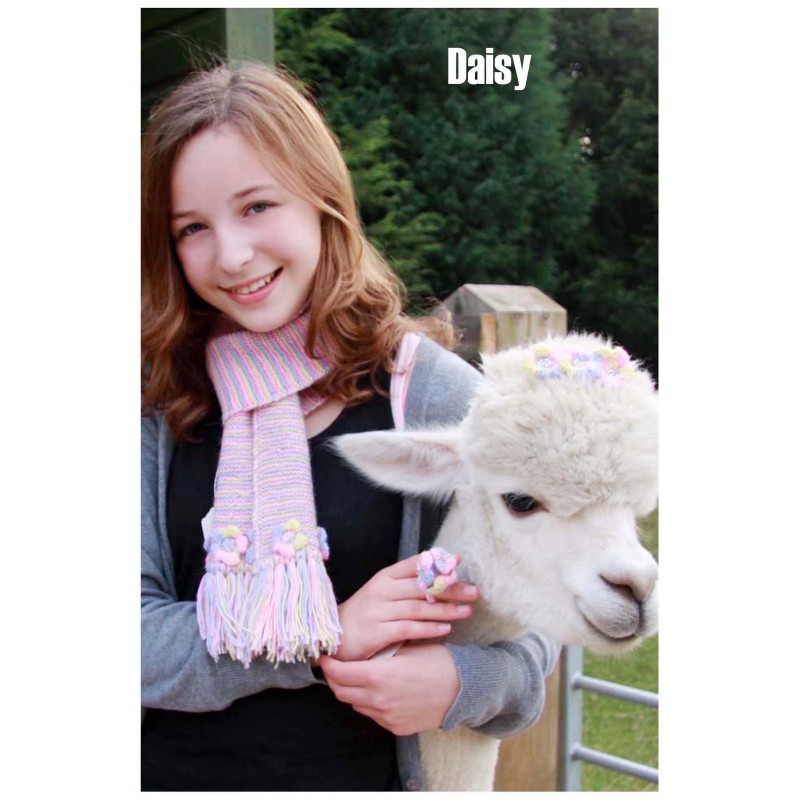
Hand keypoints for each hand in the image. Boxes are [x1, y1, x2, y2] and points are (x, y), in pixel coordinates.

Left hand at [319, 643, 459, 734]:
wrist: (463, 689)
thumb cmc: (436, 661)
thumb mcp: (406, 648)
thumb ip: (380, 653)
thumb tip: (361, 649)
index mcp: (379, 675)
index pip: (340, 674)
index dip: (329, 665)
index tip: (325, 657)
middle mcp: (378, 699)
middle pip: (342, 692)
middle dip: (336, 679)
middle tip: (336, 667)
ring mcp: (387, 717)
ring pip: (356, 705)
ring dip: (352, 691)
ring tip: (359, 677)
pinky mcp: (396, 728)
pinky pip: (373, 715)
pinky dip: (369, 703)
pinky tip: (379, 691)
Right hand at [335, 554, 479, 661]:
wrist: (335, 636)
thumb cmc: (366, 613)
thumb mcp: (383, 593)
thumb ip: (408, 585)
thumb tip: (440, 578)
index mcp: (385, 577)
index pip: (414, 565)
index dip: (436, 562)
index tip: (458, 562)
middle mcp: (382, 590)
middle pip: (421, 587)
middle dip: (450, 589)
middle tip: (474, 592)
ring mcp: (378, 611)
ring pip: (418, 608)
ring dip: (445, 610)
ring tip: (466, 611)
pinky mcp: (376, 632)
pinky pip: (407, 629)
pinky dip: (428, 629)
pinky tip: (445, 629)